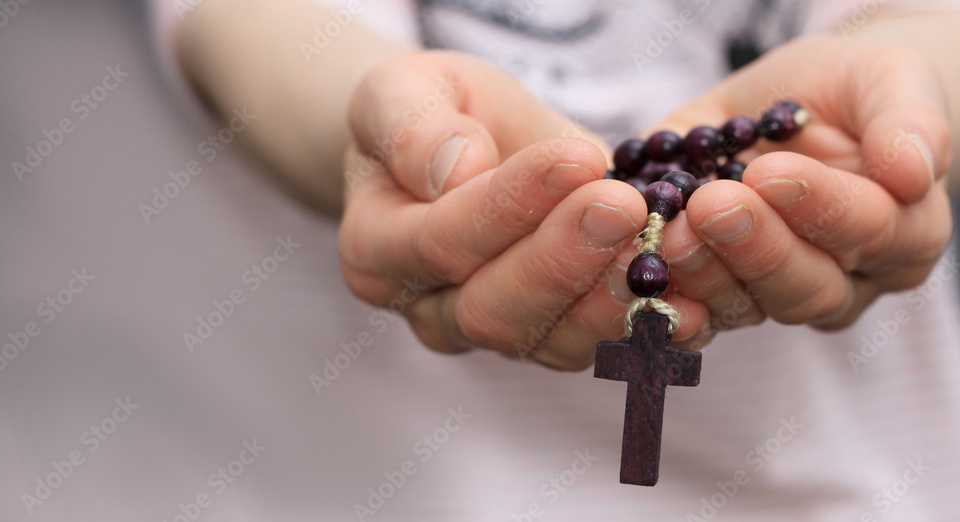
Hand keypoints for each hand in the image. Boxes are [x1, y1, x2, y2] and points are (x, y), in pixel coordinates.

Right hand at [340, 51, 656, 369]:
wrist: (463, 145)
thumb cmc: (428, 114)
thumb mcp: (403, 93)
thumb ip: (413, 128)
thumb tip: (457, 172)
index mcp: (376, 250)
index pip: (440, 241)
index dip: (508, 206)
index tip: (575, 160)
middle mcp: (431, 308)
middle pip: (494, 309)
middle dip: (564, 260)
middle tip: (624, 207)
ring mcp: (495, 331)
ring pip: (552, 342)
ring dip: (611, 299)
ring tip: (662, 246)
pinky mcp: (555, 335)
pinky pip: (602, 347)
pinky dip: (649, 328)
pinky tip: (690, 298)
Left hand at [645, 34, 952, 347]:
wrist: (792, 105)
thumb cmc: (849, 92)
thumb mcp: (887, 80)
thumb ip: (906, 121)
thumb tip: (912, 172)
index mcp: (900, 233)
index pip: (867, 231)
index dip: (821, 207)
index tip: (769, 172)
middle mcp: (841, 279)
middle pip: (804, 286)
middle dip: (754, 248)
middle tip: (710, 206)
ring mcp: (771, 295)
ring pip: (744, 307)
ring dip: (703, 274)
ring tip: (667, 231)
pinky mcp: (711, 296)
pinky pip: (690, 314)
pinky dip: (660, 299)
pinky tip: (633, 273)